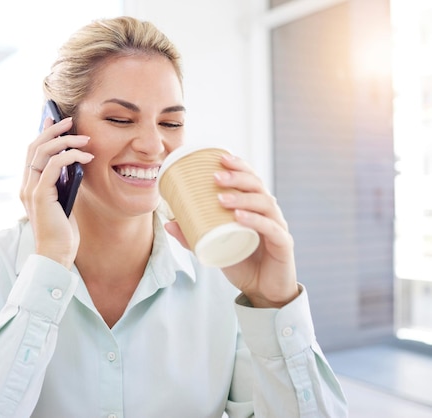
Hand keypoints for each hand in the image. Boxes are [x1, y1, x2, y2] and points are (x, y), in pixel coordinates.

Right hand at [19, 116, 93, 267]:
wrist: (57, 254)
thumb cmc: (62, 232)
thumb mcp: (63, 201)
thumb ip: (62, 183)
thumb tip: (73, 162)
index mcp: (29, 185)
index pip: (32, 152)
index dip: (43, 133)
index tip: (53, 119)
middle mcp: (25, 185)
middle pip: (34, 147)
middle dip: (52, 130)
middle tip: (70, 120)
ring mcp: (30, 190)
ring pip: (42, 152)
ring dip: (65, 140)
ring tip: (84, 137)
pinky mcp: (40, 195)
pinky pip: (52, 166)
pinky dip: (69, 156)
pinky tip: (86, 156)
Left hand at [164, 153, 298, 307]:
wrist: (263, 291)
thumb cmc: (242, 263)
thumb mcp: (214, 247)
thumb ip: (193, 236)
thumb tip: (168, 222)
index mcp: (255, 207)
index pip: (250, 179)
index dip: (239, 166)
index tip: (219, 157)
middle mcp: (269, 212)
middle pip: (258, 186)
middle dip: (237, 177)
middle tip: (215, 177)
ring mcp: (278, 227)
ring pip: (265, 204)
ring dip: (243, 198)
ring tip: (221, 198)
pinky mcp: (283, 244)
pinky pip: (270, 228)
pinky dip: (255, 220)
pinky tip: (239, 217)